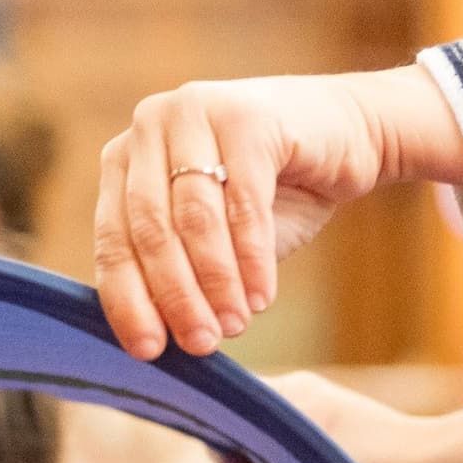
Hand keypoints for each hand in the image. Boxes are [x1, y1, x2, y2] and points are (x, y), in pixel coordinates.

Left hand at [91, 67, 462, 358]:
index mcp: (125, 158)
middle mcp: (148, 126)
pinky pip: (243, 204)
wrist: (350, 134)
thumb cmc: (274, 191)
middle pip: (150, 230)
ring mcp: (195, 112)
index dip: (129, 299)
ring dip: (215, 282)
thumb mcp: (216, 237)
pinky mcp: (247, 116)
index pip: (112, 238)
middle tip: (201, 343)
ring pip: (194, 219)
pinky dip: (251, 258)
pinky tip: (262, 296)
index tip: (149, 350)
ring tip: (234, 325)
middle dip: (176, 297)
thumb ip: (179, 272)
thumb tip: (152, 339)